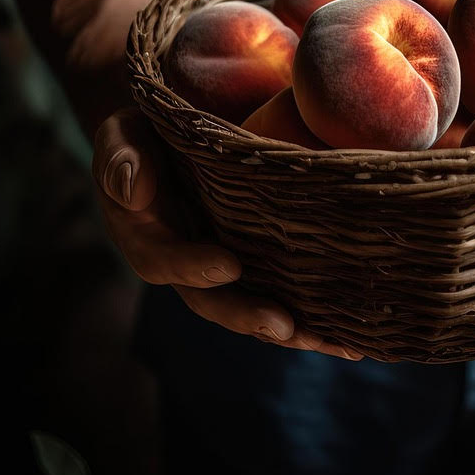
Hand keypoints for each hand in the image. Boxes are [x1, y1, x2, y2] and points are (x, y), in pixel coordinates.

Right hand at [92, 106, 361, 358]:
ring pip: (255, 307)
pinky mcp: (259, 264)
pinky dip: (316, 317)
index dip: (195, 267)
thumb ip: (121, 159)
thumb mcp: (123, 135)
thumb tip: (135, 189)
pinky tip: (353, 337)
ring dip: (292, 329)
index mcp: (150, 239)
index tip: (228, 265)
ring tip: (334, 341)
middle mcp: (189, 265)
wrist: (176, 136)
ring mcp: (225, 268)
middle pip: (215, 302)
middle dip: (250, 315)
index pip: (167, 261)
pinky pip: (285, 295)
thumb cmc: (145, 133)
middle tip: (286, 326)